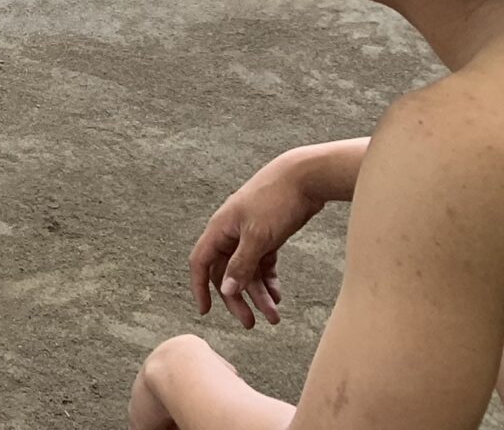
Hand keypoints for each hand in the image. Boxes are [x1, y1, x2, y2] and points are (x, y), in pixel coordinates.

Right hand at [190, 150, 325, 326]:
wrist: (304, 178)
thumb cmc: (276, 202)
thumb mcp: (258, 237)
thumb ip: (241, 265)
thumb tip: (225, 290)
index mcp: (220, 229)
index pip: (201, 262)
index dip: (199, 287)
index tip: (205, 311)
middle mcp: (231, 233)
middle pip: (226, 272)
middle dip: (237, 298)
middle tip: (251, 324)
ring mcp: (249, 234)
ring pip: (248, 271)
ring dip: (259, 294)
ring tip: (275, 316)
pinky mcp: (267, 235)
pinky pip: (262, 264)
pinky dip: (269, 281)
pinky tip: (278, 295)